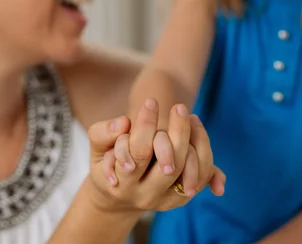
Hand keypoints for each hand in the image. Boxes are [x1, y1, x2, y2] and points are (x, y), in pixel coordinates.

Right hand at [103, 99, 224, 197]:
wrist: (118, 198)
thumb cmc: (108, 164)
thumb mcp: (97, 150)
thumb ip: (102, 134)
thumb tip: (124, 123)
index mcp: (123, 184)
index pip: (140, 152)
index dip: (146, 124)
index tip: (151, 101)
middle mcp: (147, 195)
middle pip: (171, 165)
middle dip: (178, 132)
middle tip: (179, 107)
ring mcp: (167, 199)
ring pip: (189, 170)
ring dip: (195, 140)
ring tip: (189, 116)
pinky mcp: (182, 197)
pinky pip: (203, 176)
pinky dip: (204, 151)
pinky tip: (196, 128)